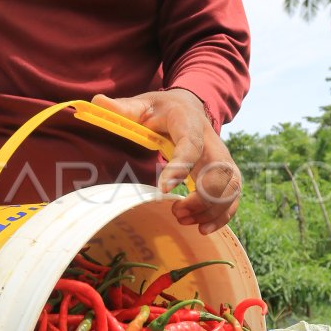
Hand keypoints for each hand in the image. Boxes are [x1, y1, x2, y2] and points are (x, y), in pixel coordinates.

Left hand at [91, 90, 241, 233]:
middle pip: (220, 172)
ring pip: (230, 186)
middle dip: (202, 198)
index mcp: (189, 123)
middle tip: (176, 212)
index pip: (190, 146)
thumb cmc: (163, 108)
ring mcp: (222, 157)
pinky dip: (222, 214)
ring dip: (211, 209)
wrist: (189, 106)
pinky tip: (203, 228)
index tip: (163, 188)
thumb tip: (98, 102)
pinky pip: (232, 195)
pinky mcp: (226, 172)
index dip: (181, 167)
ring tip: (183, 219)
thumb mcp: (143, 103)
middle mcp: (212, 141)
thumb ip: (124, 108)